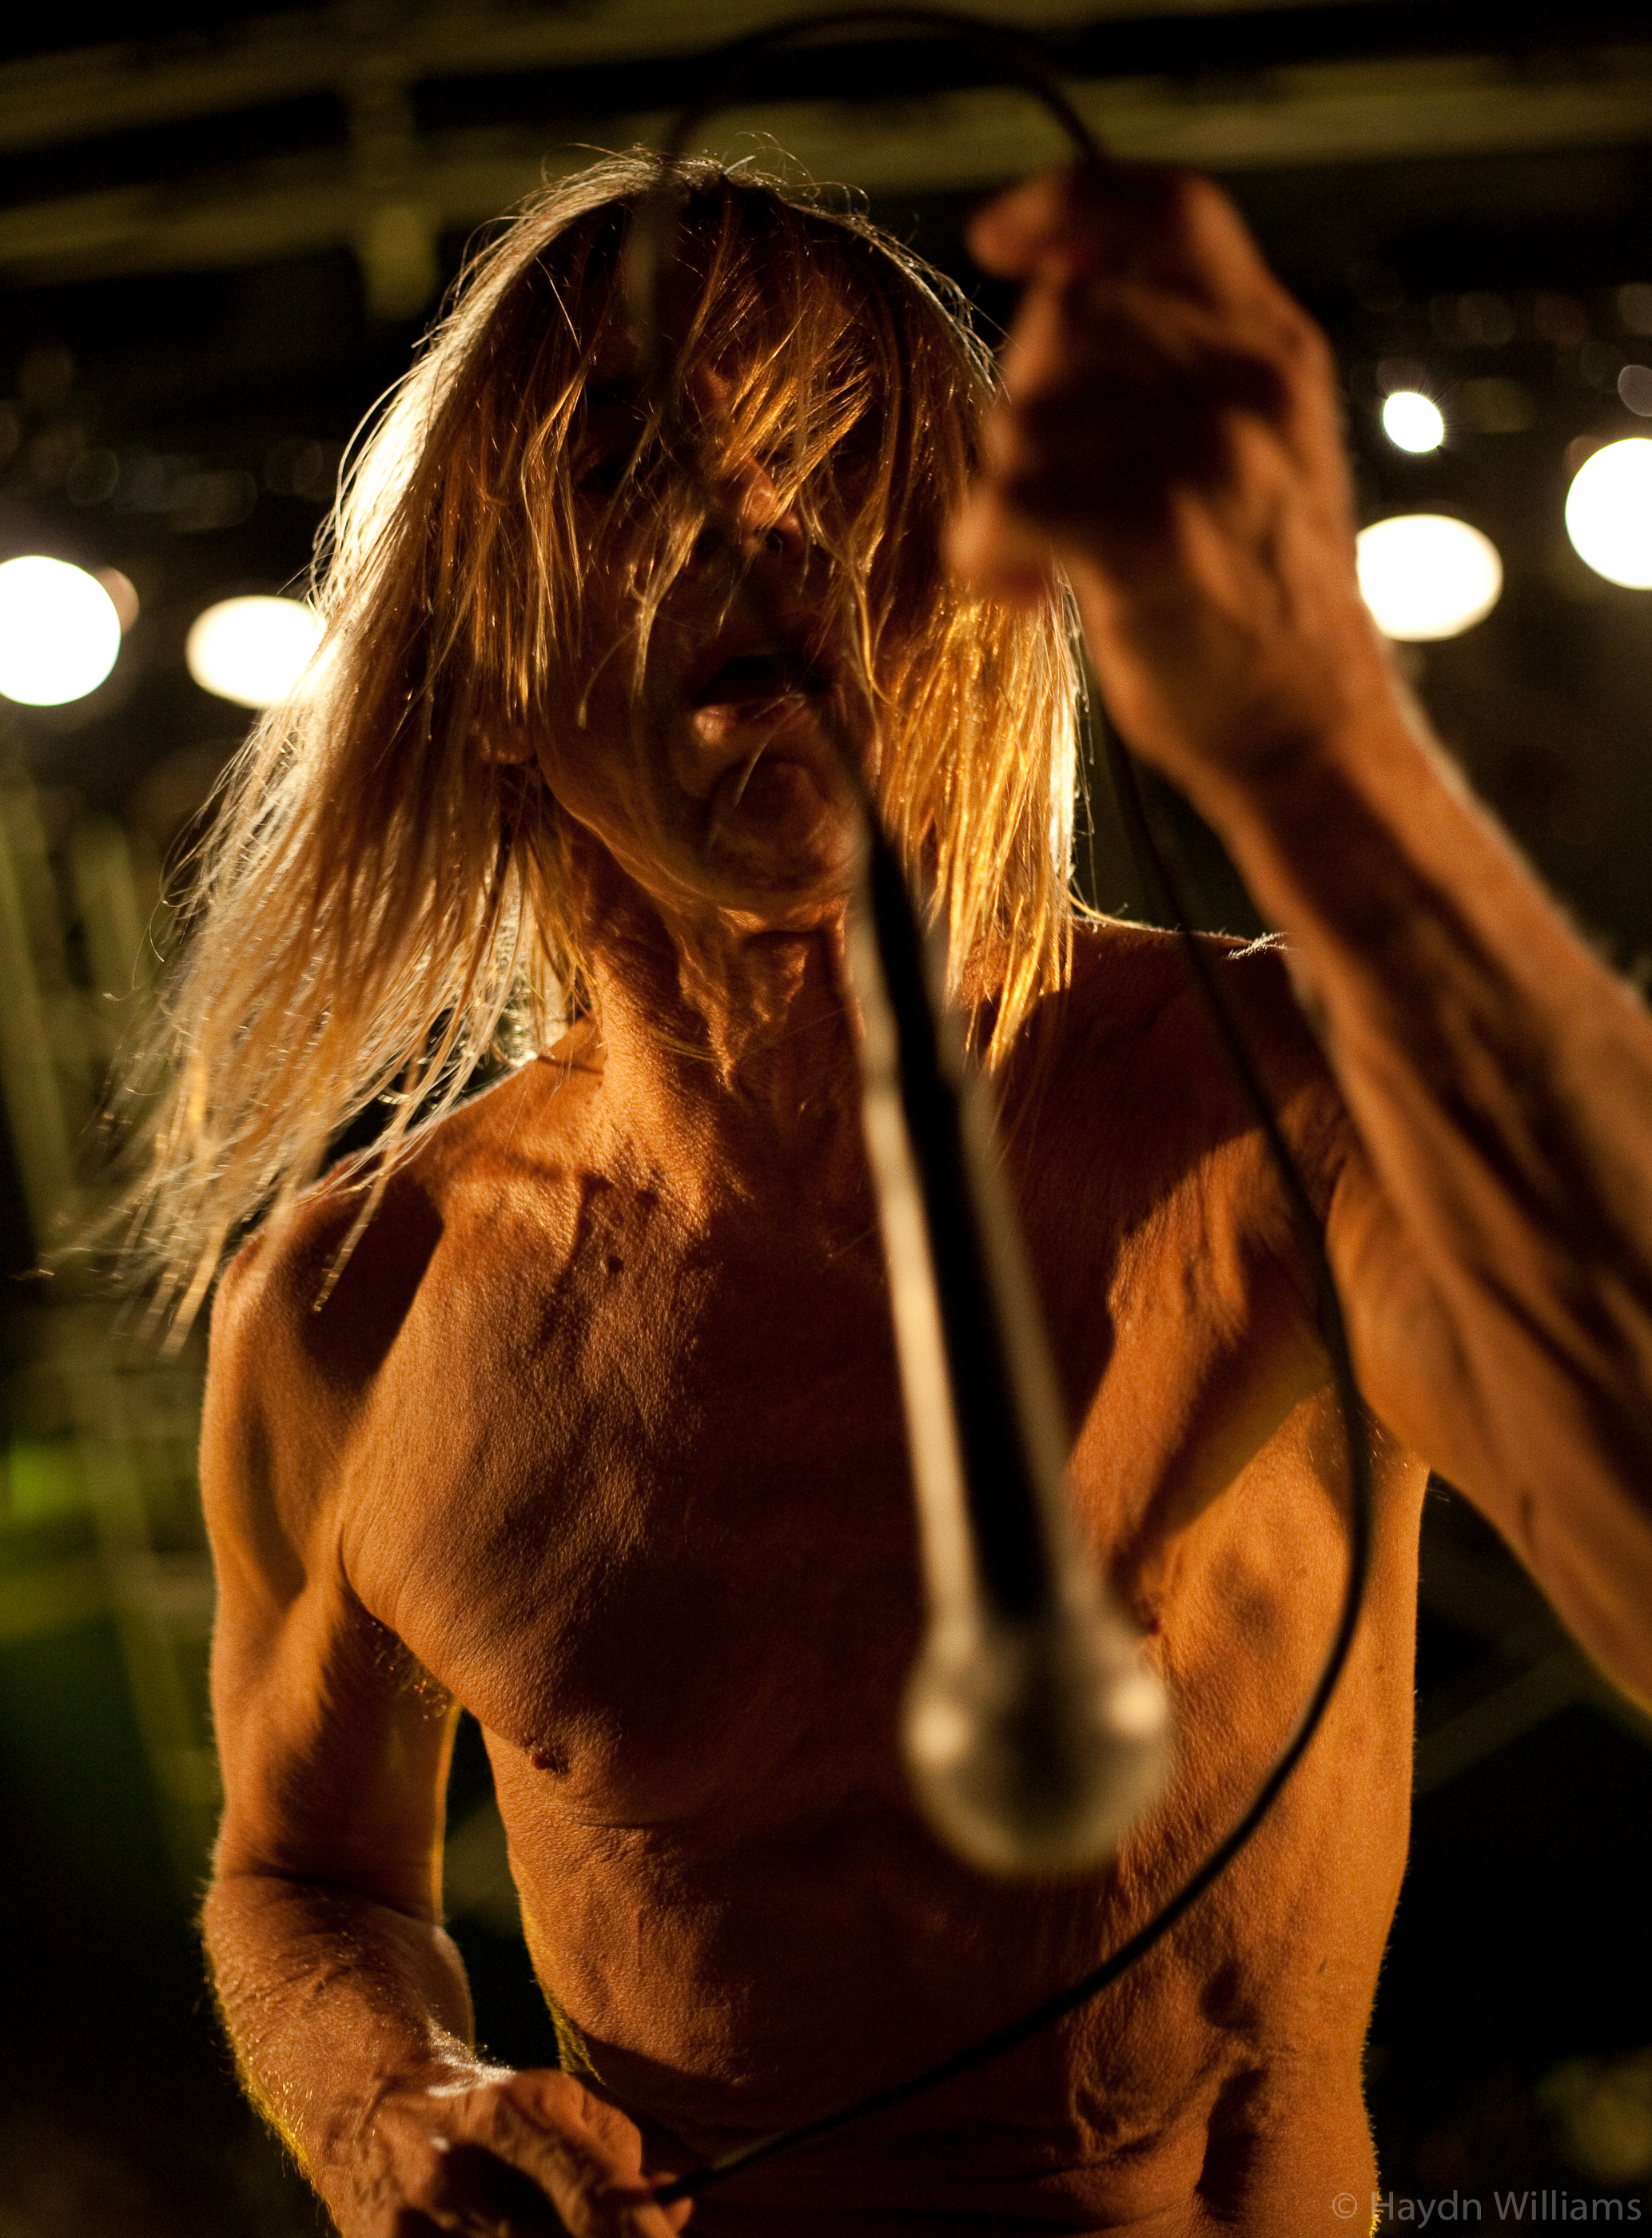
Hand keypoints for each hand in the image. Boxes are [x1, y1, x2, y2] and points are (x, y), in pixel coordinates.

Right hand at [326, 2063, 691, 2237]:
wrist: (368, 2105)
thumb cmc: (488, 2103)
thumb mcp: (558, 2098)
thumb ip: (621, 2152)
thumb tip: (675, 2209)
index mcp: (512, 2117)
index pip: (596, 2200)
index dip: (645, 2236)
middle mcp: (461, 2176)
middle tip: (627, 2235)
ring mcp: (417, 2230)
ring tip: (554, 2223)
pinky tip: (516, 2235)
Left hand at [949, 164, 1394, 816]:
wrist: (1308, 729)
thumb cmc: (1250, 598)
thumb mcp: (1252, 445)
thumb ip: (1179, 358)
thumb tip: (1055, 283)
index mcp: (1274, 345)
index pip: (1171, 211)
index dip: (1071, 204)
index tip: (997, 239)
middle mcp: (1252, 381)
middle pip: (1068, 316)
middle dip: (1025, 403)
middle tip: (1046, 491)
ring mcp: (1211, 455)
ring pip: (1027, 416)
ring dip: (1004, 493)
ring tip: (1044, 561)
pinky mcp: (1156, 536)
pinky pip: (1008, 501)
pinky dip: (988, 551)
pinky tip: (1026, 593)